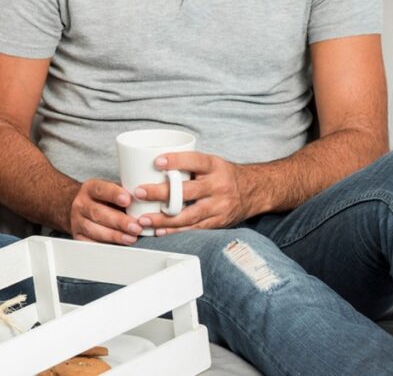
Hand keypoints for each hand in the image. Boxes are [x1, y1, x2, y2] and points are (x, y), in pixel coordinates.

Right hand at [68, 178, 142, 244]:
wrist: (81, 209)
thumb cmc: (103, 200)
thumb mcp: (111, 191)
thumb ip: (125, 194)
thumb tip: (148, 199)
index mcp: (90, 188)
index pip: (101, 189)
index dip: (114, 194)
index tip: (128, 199)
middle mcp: (81, 204)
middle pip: (98, 212)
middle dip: (119, 221)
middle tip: (136, 227)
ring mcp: (77, 221)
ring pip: (94, 229)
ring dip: (114, 235)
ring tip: (131, 238)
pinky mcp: (78, 236)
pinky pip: (90, 243)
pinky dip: (105, 245)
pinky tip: (118, 246)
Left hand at [134, 151, 252, 234]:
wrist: (254, 191)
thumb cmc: (223, 175)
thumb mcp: (211, 163)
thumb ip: (188, 165)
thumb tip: (150, 163)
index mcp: (215, 166)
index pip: (195, 160)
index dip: (176, 161)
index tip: (156, 162)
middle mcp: (218, 186)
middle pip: (187, 191)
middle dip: (161, 193)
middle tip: (139, 192)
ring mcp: (219, 206)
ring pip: (189, 215)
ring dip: (163, 218)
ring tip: (144, 219)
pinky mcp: (218, 222)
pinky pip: (195, 229)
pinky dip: (175, 231)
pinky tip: (159, 231)